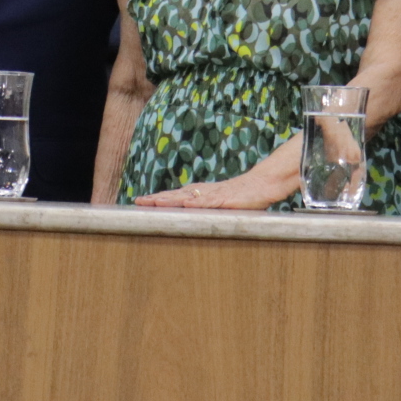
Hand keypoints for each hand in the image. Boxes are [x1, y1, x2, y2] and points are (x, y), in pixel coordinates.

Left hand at [136, 177, 290, 210]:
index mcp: (200, 193)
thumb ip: (206, 209)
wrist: (263, 185)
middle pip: (175, 195)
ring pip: (187, 197)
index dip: (157, 199)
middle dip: (156, 199)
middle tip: (137, 201)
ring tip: (153, 202)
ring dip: (170, 200)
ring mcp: (213, 195)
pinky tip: (185, 204)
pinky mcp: (225, 199)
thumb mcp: (220, 205)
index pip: (174, 196)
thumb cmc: (242, 197)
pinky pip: (208, 201)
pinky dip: (196, 202)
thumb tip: (192, 216)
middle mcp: (203, 192)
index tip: (140, 201)